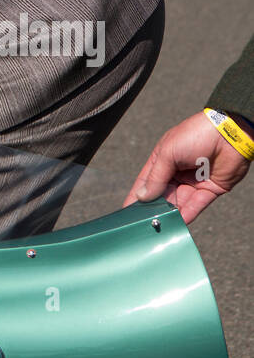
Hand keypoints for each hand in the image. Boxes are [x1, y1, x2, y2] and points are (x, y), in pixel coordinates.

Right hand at [123, 111, 250, 223]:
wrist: (230, 132)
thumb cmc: (196, 134)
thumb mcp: (168, 153)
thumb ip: (155, 177)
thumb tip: (142, 197)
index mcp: (163, 161)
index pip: (146, 183)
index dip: (137, 197)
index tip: (127, 212)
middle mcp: (176, 173)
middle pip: (161, 196)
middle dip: (153, 208)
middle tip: (143, 222)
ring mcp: (193, 182)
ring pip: (178, 203)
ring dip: (169, 214)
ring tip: (159, 225)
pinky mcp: (210, 189)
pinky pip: (196, 205)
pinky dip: (188, 214)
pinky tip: (178, 222)